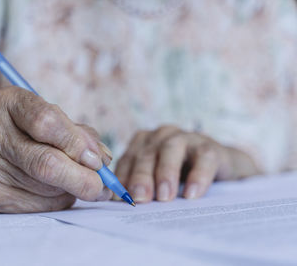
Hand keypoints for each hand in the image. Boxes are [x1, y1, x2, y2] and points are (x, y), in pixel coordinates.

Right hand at [0, 86, 112, 212]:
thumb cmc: (33, 132)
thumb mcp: (56, 120)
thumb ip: (81, 135)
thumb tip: (102, 161)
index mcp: (9, 102)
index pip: (45, 122)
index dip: (76, 144)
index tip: (97, 160)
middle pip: (45, 162)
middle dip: (81, 178)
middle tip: (101, 186)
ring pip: (45, 188)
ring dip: (71, 190)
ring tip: (77, 183)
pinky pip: (37, 205)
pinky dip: (58, 201)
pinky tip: (57, 191)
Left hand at [115, 126, 259, 202]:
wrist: (221, 169)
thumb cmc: (181, 176)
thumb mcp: (157, 180)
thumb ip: (142, 187)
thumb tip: (124, 204)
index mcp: (143, 142)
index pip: (128, 159)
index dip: (122, 178)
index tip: (119, 199)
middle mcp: (161, 136)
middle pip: (146, 154)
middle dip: (141, 176)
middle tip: (139, 198)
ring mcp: (186, 138)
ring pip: (171, 149)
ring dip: (166, 172)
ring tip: (164, 197)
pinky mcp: (209, 147)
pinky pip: (203, 158)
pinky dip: (198, 176)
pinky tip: (192, 194)